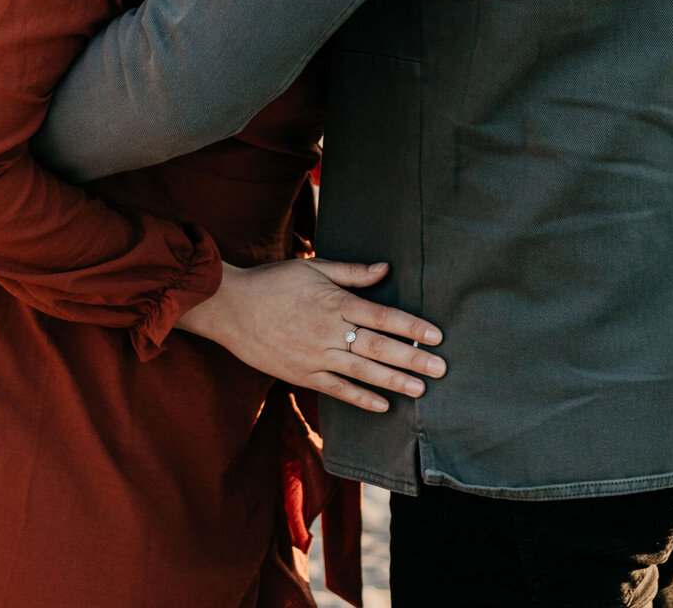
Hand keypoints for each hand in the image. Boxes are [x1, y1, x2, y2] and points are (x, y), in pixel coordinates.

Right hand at [175, 257, 445, 411]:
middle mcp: (329, 331)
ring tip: (421, 388)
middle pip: (378, 347)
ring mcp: (315, 356)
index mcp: (334, 302)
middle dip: (412, 358)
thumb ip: (351, 272)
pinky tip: (383, 405)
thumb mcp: (314, 268)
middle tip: (442, 368)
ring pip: (362, 372)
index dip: (410, 326)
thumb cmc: (273, 282)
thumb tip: (385, 268)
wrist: (231, 308)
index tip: (436, 335)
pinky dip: (361, 398)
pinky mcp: (302, 375)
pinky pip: (337, 390)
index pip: (382, 315)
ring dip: (394, 381)